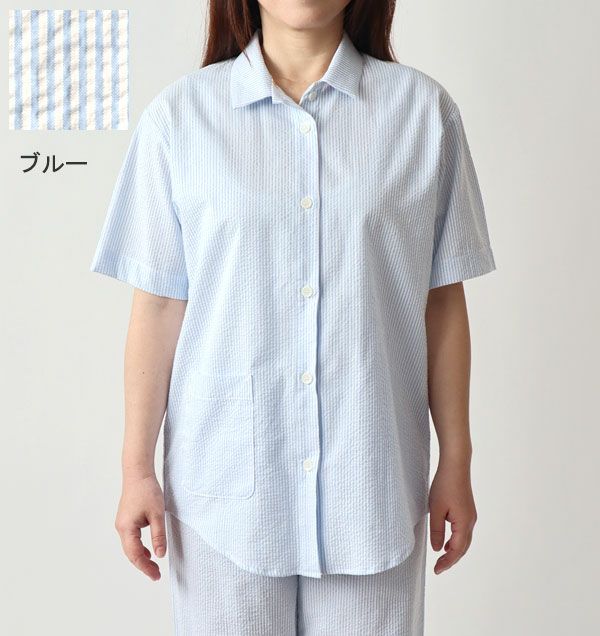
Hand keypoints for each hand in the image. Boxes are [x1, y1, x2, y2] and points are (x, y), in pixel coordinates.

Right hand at [114, 473, 166, 580]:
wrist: (138, 473)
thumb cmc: (147, 491)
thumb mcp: (157, 514)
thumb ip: (158, 535)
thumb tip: (160, 555)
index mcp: (126, 528)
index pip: (135, 554)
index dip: (145, 567)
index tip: (155, 576)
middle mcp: (121, 528)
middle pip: (131, 553)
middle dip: (143, 565)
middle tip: (156, 575)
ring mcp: (122, 524)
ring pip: (131, 546)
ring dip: (141, 557)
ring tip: (153, 566)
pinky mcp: (126, 519)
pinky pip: (132, 539)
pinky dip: (139, 547)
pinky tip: (148, 551)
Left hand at [428, 457, 476, 573]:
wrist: (455, 465)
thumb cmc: (445, 485)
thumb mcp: (436, 509)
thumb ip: (437, 531)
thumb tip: (438, 549)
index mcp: (464, 524)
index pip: (456, 550)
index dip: (447, 562)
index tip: (437, 570)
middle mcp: (470, 522)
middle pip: (463, 548)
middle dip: (451, 560)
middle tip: (439, 568)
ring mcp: (470, 515)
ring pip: (464, 540)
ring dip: (454, 550)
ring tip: (442, 557)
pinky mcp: (467, 510)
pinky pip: (463, 531)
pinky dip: (456, 540)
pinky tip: (447, 540)